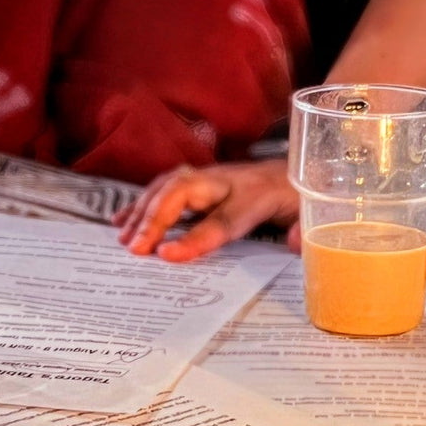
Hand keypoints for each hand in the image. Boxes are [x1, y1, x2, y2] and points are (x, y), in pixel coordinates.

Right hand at [113, 159, 299, 261]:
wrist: (293, 170)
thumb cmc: (294, 196)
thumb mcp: (303, 214)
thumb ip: (299, 229)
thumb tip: (296, 243)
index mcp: (253, 192)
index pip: (223, 218)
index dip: (196, 238)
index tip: (166, 255)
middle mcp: (224, 180)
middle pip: (182, 194)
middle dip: (156, 220)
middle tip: (135, 250)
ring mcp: (207, 177)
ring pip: (167, 189)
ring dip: (143, 212)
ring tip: (125, 239)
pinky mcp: (196, 181)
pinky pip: (163, 189)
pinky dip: (141, 204)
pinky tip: (122, 221)